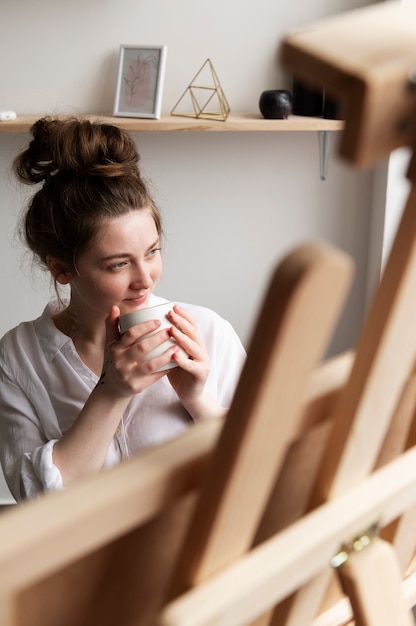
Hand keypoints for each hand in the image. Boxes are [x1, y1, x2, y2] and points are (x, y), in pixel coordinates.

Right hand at [100, 306, 173, 396]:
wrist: (113, 387)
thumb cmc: (116, 360)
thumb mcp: (110, 344)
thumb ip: (112, 325)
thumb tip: (114, 307)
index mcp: (115, 348)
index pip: (130, 334)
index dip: (145, 327)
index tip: (159, 321)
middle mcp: (120, 362)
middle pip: (142, 348)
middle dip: (158, 338)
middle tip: (171, 331)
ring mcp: (128, 375)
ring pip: (150, 364)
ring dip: (165, 356)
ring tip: (177, 347)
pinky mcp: (137, 386)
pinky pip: (155, 377)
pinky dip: (166, 369)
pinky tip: (176, 362)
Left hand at [167, 305, 224, 420]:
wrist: (189, 393)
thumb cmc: (177, 372)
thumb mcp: (170, 353)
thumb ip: (164, 341)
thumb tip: (147, 325)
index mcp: (194, 342)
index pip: (191, 325)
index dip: (183, 315)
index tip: (172, 306)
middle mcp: (200, 349)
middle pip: (193, 332)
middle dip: (181, 322)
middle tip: (170, 314)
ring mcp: (202, 361)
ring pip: (194, 346)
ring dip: (182, 337)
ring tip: (171, 330)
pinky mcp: (201, 373)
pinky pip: (192, 366)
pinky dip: (183, 360)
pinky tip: (174, 355)